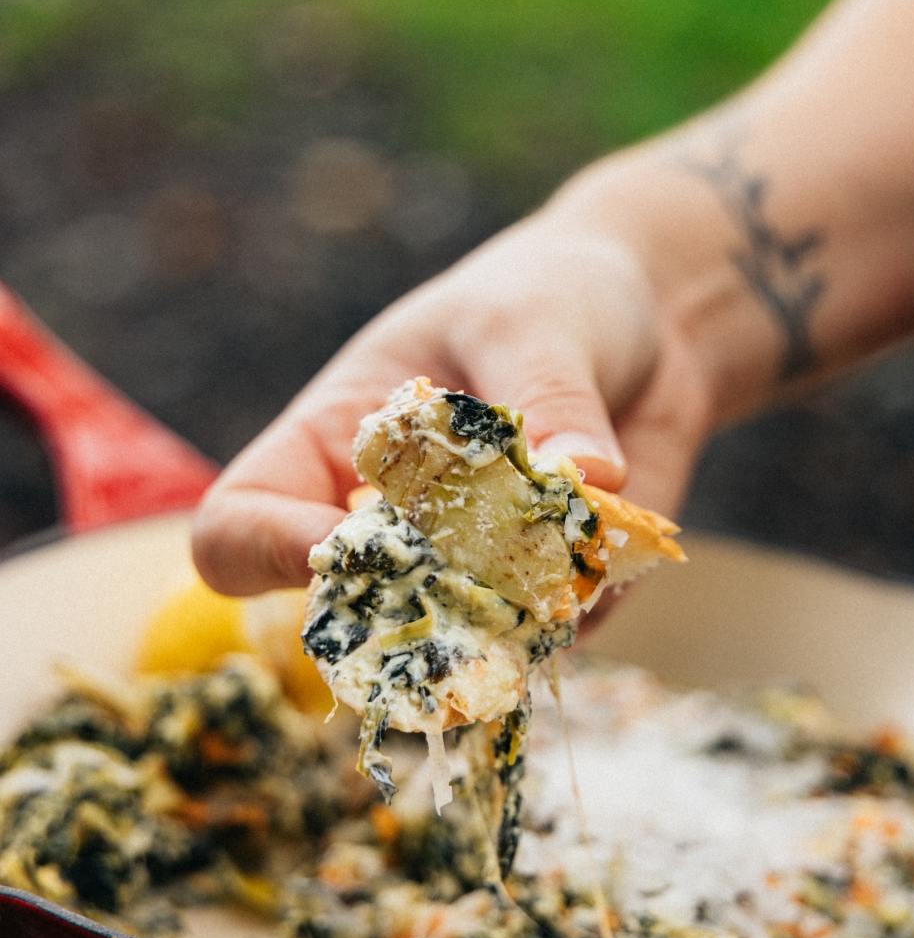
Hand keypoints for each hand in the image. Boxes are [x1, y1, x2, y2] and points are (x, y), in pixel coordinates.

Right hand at [192, 209, 713, 594]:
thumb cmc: (550, 296)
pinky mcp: (556, 587)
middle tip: (480, 570)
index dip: (266, 550)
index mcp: (333, 444)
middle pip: (346, 612)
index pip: (239, 524)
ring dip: (510, 617)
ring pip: (459, 641)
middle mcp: (391, 521)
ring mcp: (472, 567)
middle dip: (405, 609)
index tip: (346, 542)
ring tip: (568, 550)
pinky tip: (618, 535)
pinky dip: (586, 603)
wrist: (651, 311)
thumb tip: (583, 480)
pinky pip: (560, 628)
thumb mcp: (532, 322)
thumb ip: (549, 398)